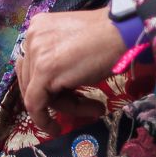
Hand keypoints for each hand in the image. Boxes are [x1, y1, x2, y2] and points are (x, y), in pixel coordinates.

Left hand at [16, 8, 127, 134]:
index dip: (50, 84)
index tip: (69, 96)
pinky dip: (43, 120)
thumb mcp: (76, 48)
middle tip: (87, 105)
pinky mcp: (44, 71)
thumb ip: (60, 60)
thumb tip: (56, 87)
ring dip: (65, 106)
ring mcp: (36, 52)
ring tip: (95, 109)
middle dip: (58, 97)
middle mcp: (32, 36)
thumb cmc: (109, 38)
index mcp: (39, 27)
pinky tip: (56, 129)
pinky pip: (35, 103)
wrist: (122, 34)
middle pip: (33, 78)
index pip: (33, 63)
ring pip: (38, 92)